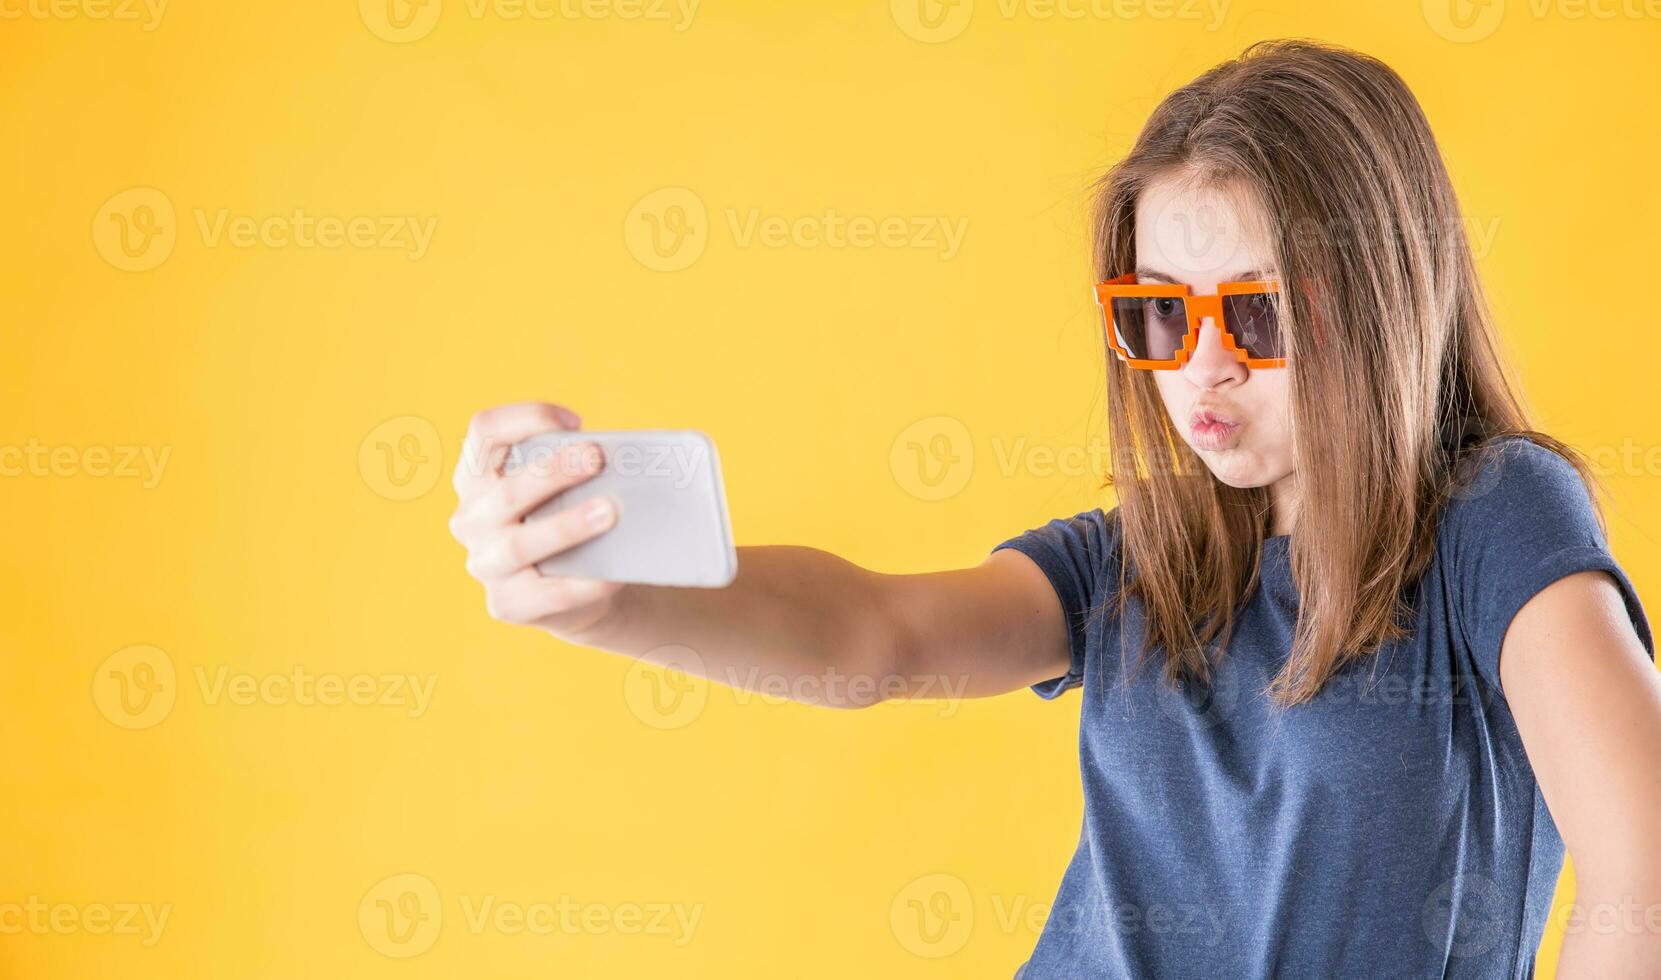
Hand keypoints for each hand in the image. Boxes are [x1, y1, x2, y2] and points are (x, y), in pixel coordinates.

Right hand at [449, 402, 623, 635]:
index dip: (525, 418)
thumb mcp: (565, 488)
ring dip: (566, 526)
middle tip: (597, 458)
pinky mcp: (507, 604)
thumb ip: (577, 469)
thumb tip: (624, 459)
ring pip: (519, 545)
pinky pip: (547, 593)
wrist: (577, 590)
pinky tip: (612, 573)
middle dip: (553, 472)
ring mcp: (484, 564)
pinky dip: (582, 583)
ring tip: (609, 514)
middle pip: (505, 492)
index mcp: (478, 476)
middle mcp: (471, 519)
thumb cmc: (570, 519)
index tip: (575, 422)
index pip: (484, 432)